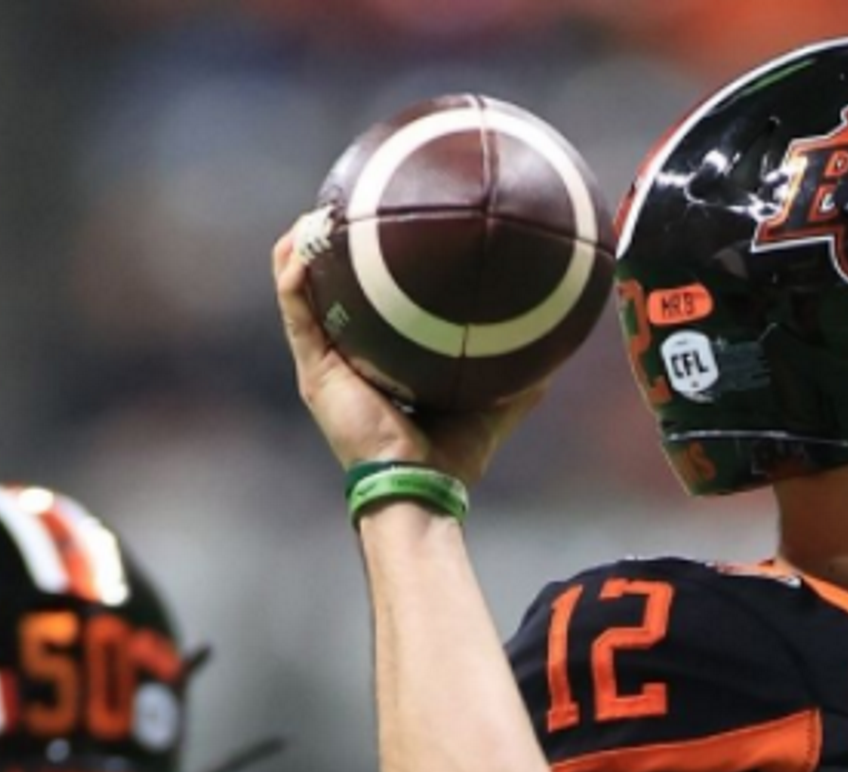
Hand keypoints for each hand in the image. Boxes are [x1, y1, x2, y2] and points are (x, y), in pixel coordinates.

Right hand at [271, 217, 546, 487]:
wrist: (419, 486)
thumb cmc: (452, 457)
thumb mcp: (493, 407)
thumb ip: (518, 379)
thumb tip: (554, 350)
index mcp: (380, 364)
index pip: (370, 310)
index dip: (372, 275)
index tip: (387, 233)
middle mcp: (347, 359)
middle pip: (330, 294)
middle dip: (333, 253)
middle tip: (346, 210)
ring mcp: (326, 364)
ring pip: (302, 294)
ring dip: (302, 253)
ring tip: (313, 215)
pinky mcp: (314, 371)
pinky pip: (296, 311)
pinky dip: (293, 276)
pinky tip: (299, 244)